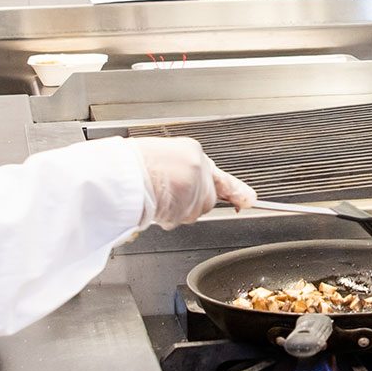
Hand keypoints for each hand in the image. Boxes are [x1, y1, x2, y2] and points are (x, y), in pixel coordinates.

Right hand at [132, 137, 257, 228]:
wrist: (122, 173)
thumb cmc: (133, 164)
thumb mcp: (162, 156)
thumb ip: (186, 171)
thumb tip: (220, 190)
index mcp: (192, 152)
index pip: (220, 176)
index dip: (236, 191)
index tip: (248, 199)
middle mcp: (200, 168)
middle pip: (207, 198)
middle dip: (191, 203)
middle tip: (167, 196)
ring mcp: (197, 187)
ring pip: (195, 210)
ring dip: (178, 210)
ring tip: (156, 196)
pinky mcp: (191, 204)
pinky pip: (182, 218)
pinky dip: (168, 217)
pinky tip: (155, 204)